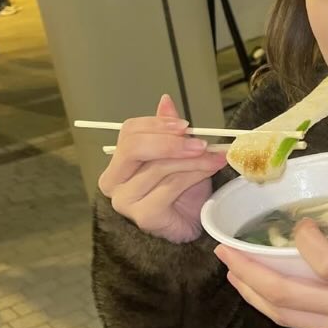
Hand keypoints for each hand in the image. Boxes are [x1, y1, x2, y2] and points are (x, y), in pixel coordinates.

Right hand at [97, 94, 228, 242]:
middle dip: (170, 142)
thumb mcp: (177, 155)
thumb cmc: (181, 192)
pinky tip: (210, 169)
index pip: (129, 132)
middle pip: (134, 148)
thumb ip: (169, 132)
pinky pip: (170, 186)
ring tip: (214, 156)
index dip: (156, 125)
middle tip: (200, 142)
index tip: (185, 125)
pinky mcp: (144, 216)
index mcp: (117, 164)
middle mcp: (113, 182)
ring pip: (158, 167)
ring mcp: (125, 201)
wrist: (190, 226)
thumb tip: (165, 100)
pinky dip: (194, 174)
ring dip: (192, 159)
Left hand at [215, 214, 327, 327]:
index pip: (326, 263)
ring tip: (231, 271)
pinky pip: (294, 323)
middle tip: (224, 249)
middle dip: (248, 269)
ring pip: (282, 313)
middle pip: (286, 292)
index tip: (299, 225)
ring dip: (250, 291)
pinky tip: (255, 291)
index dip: (305, 240)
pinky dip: (269, 306)